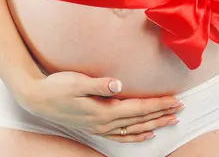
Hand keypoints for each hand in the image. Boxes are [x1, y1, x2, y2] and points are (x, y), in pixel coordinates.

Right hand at [15, 71, 183, 142]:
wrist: (36, 98)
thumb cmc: (57, 86)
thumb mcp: (77, 82)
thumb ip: (99, 84)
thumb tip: (118, 84)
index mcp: (104, 111)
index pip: (139, 108)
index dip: (159, 105)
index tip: (176, 100)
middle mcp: (104, 123)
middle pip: (140, 120)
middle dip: (162, 114)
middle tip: (181, 108)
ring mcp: (99, 128)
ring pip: (134, 130)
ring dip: (154, 125)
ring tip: (171, 121)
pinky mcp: (94, 128)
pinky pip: (121, 136)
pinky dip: (137, 137)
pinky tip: (147, 135)